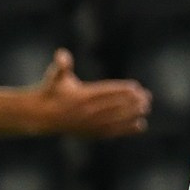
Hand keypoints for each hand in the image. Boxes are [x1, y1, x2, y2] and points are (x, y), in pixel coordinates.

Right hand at [37, 49, 152, 137]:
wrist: (42, 115)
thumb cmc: (52, 91)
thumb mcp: (55, 76)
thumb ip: (61, 66)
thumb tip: (62, 56)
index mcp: (81, 96)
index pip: (106, 92)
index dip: (122, 90)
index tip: (136, 87)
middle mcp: (87, 112)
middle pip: (114, 106)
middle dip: (132, 102)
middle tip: (147, 97)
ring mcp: (90, 124)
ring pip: (116, 120)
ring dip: (132, 115)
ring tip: (146, 109)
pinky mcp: (92, 133)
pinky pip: (113, 132)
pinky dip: (127, 129)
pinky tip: (141, 125)